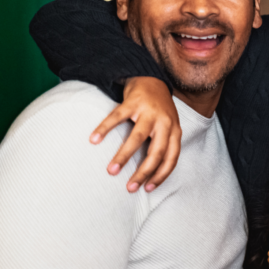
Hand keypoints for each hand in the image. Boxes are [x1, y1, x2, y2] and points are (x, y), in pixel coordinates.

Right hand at [91, 77, 180, 192]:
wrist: (152, 79)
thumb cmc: (159, 111)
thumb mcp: (168, 128)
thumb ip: (163, 146)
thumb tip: (150, 175)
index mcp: (174, 132)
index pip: (171, 159)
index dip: (161, 175)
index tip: (148, 188)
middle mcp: (165, 123)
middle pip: (156, 152)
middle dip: (143, 172)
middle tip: (130, 187)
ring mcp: (149, 112)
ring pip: (137, 137)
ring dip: (123, 156)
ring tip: (111, 170)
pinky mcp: (133, 102)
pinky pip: (117, 117)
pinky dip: (104, 129)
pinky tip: (94, 140)